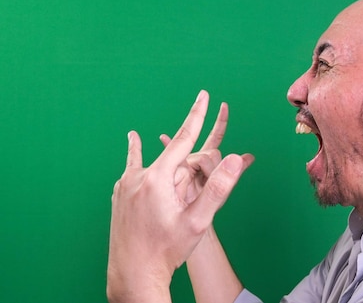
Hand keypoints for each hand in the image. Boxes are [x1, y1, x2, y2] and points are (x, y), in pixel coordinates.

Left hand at [106, 91, 253, 302]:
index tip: (203, 94)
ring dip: (172, 174)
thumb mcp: (197, 221)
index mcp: (158, 179)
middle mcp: (138, 176)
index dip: (197, 115)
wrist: (132, 274)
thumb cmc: (166, 250)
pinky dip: (138, 155)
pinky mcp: (120, 194)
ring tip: (175, 187)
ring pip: (158, 169)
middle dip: (191, 173)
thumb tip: (236, 159)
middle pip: (174, 161)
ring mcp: (126, 185)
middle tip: (191, 207)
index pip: (185, 138)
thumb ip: (218, 188)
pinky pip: (134, 169)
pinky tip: (134, 140)